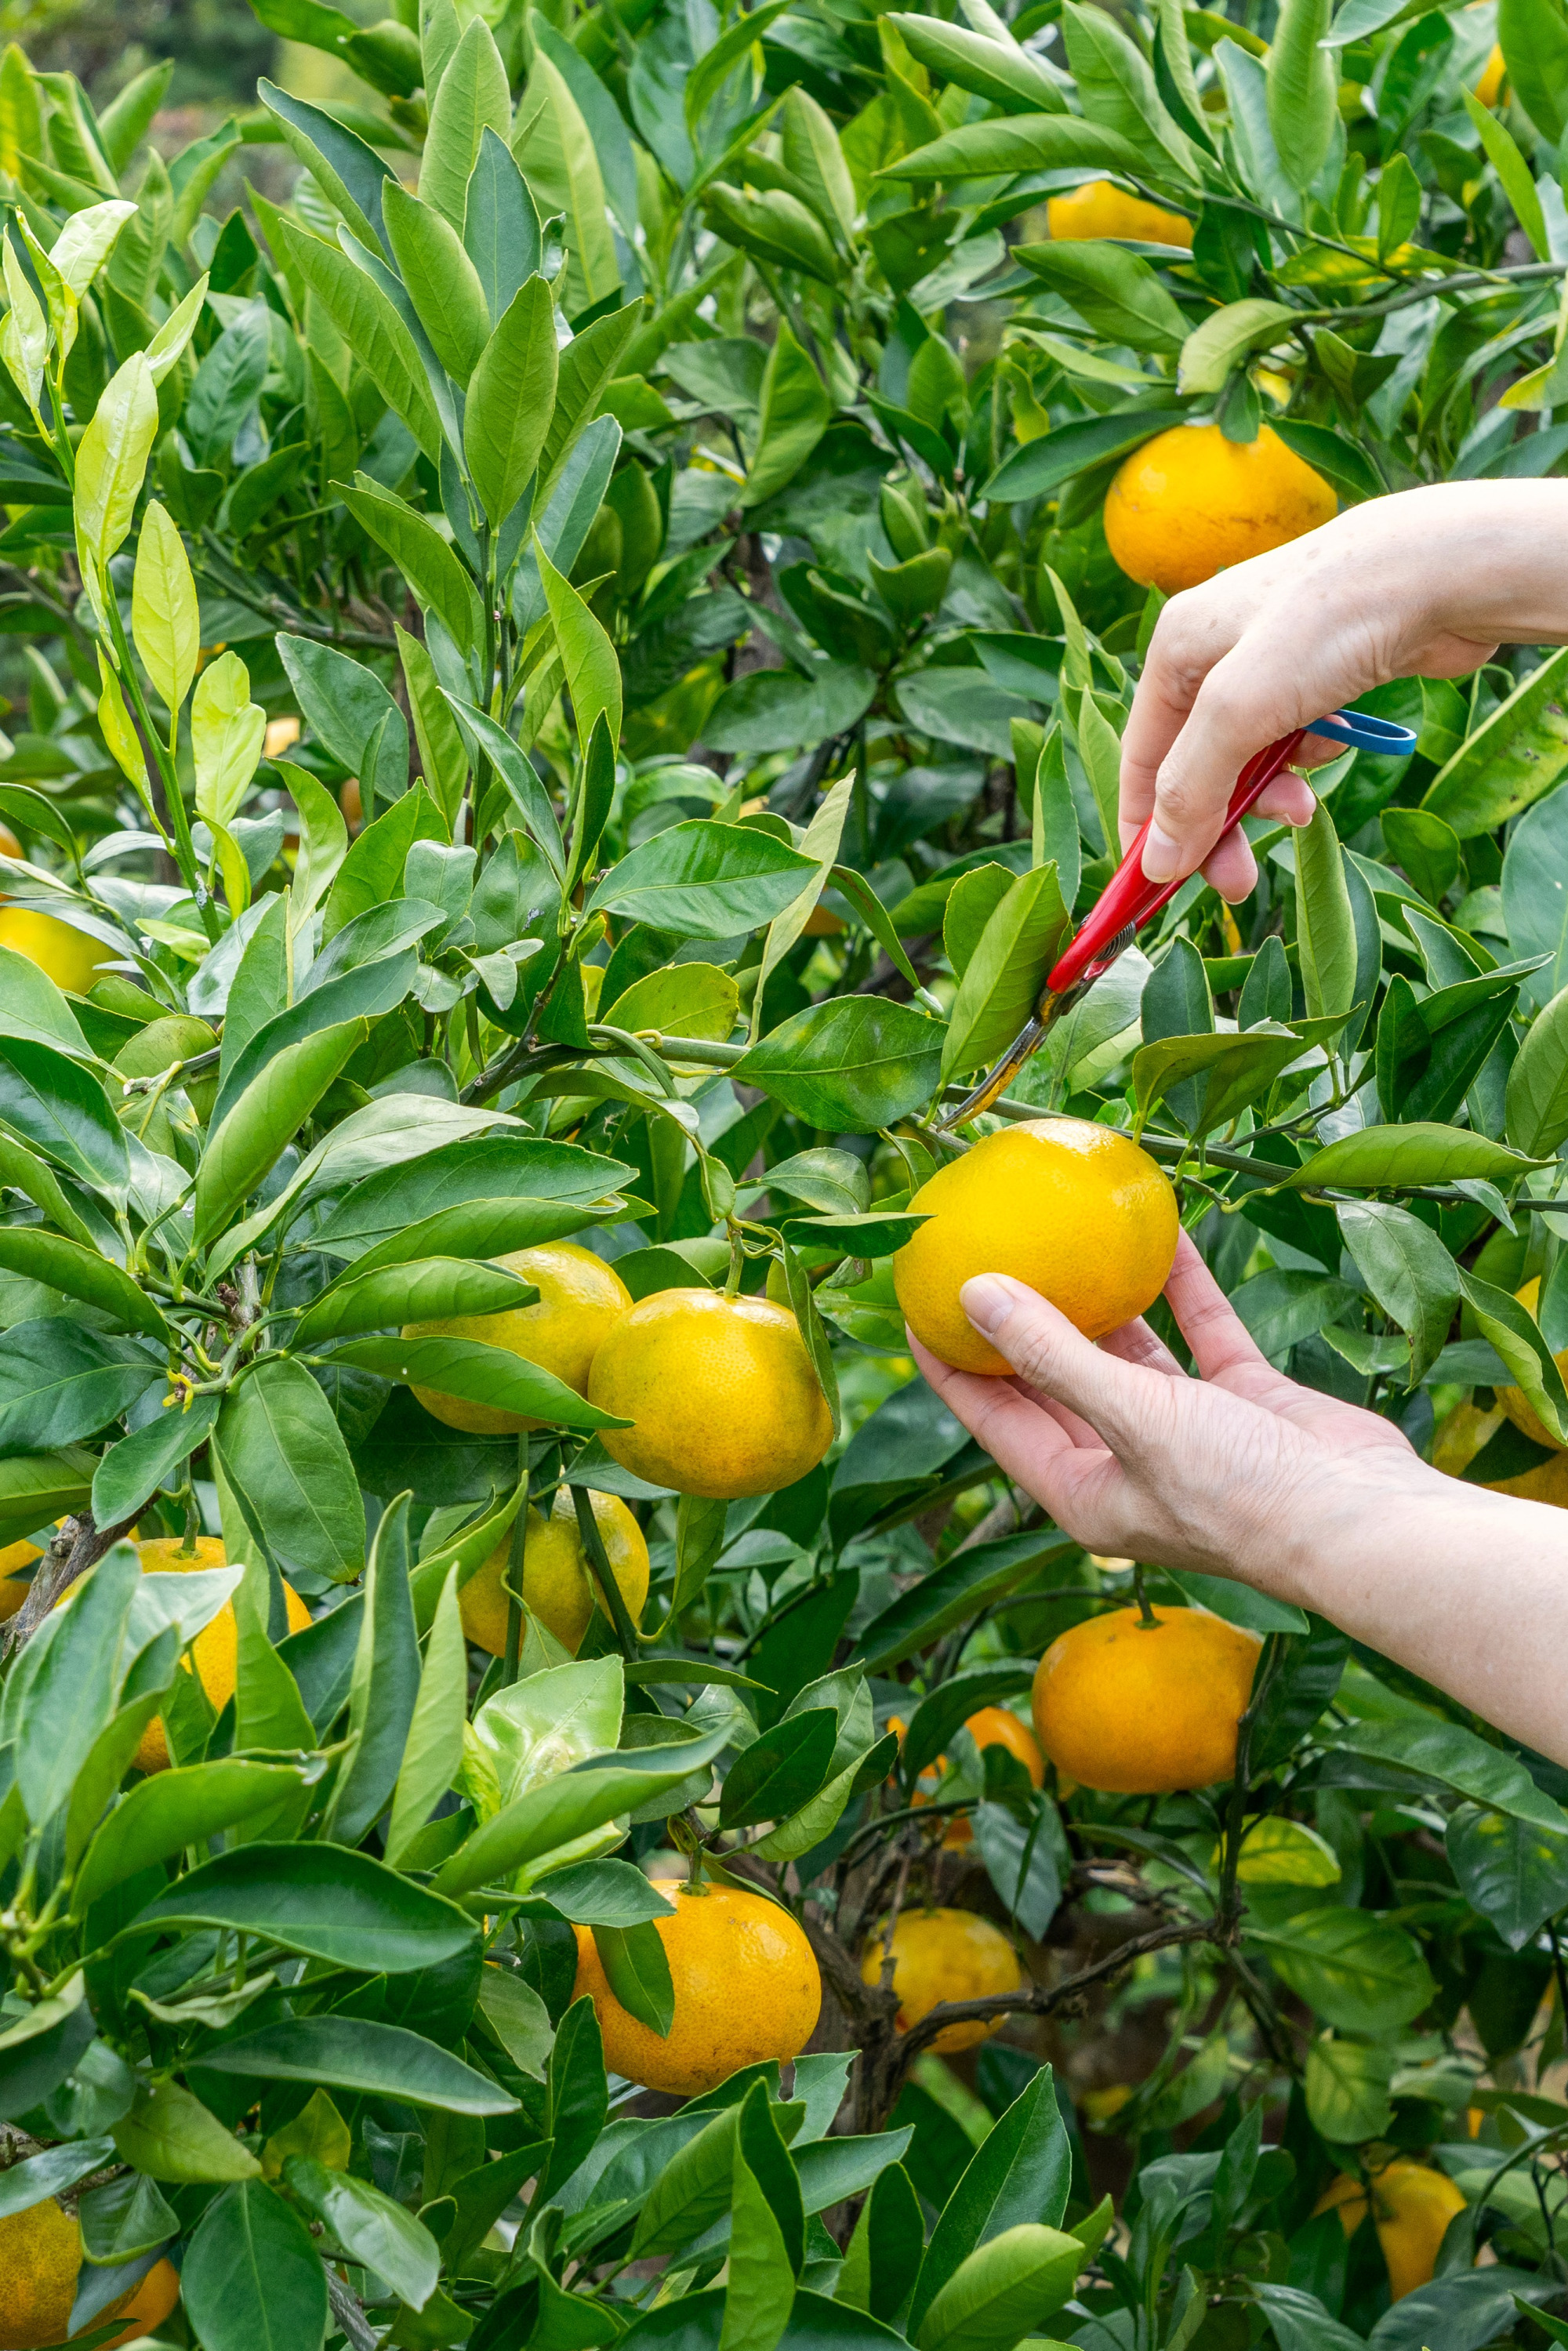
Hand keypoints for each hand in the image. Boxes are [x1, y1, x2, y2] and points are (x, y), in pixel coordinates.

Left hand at [910, 1235, 1425, 1595]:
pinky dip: (1182, 1285)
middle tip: (981, 1251)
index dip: (951, 1363)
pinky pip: (1200, 1330)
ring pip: (1126, 1351)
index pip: (993, 1419)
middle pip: (1051, 1380)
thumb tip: (974, 1293)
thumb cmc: (1239, 1493)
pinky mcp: (1244, 1402)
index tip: (917, 1303)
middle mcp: (1125, 1462)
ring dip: (1100, 1296)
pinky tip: (1163, 1229)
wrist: (1364, 1524)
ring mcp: (1188, 1431)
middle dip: (1017, 1322)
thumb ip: (1053, 1354)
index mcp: (1081, 1490)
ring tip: (1063, 1231)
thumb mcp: (1131, 1417)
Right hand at [1118, 480, 1567, 898]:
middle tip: (1236, 882)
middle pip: (1197, 764)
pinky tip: (1332, 749)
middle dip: (1216, 824)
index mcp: (1177, 649)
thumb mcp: (1240, 710)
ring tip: (1302, 813)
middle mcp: (1216, 653)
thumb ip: (1194, 786)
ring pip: (1249, 757)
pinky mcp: (1322, 672)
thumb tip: (1156, 863)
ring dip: (1269, 795)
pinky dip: (1309, 758)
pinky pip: (1297, 738)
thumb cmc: (1330, 620)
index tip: (1156, 887)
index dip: (1146, 825)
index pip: (1143, 757)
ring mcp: (1272, 661)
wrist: (1441, 570)